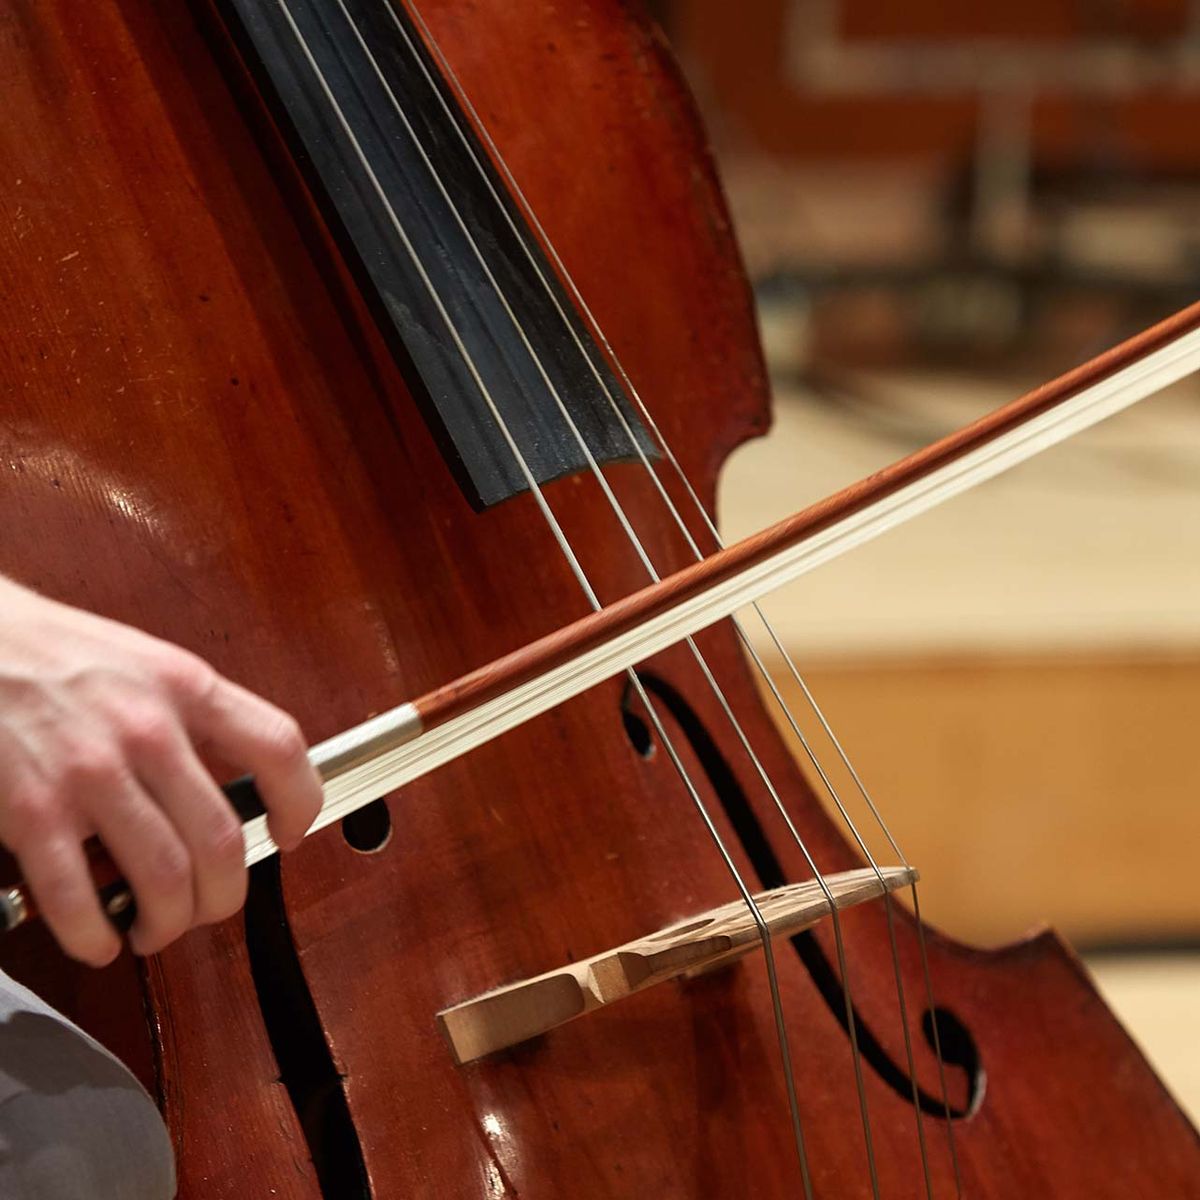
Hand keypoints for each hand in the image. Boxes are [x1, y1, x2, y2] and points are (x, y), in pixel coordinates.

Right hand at [0, 577, 322, 965]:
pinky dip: (94, 935)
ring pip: (164, 877)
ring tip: (155, 928)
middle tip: (210, 907)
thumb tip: (236, 784)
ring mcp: (89, 772)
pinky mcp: (31, 809)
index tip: (291, 833)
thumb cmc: (54, 653)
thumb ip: (192, 717)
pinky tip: (98, 938)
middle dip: (224, 896)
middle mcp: (148, 730)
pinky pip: (77, 896)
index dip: (300, 803)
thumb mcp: (146, 665)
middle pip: (222, 840)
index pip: (279, 748)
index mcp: (185, 687)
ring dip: (167, 923)